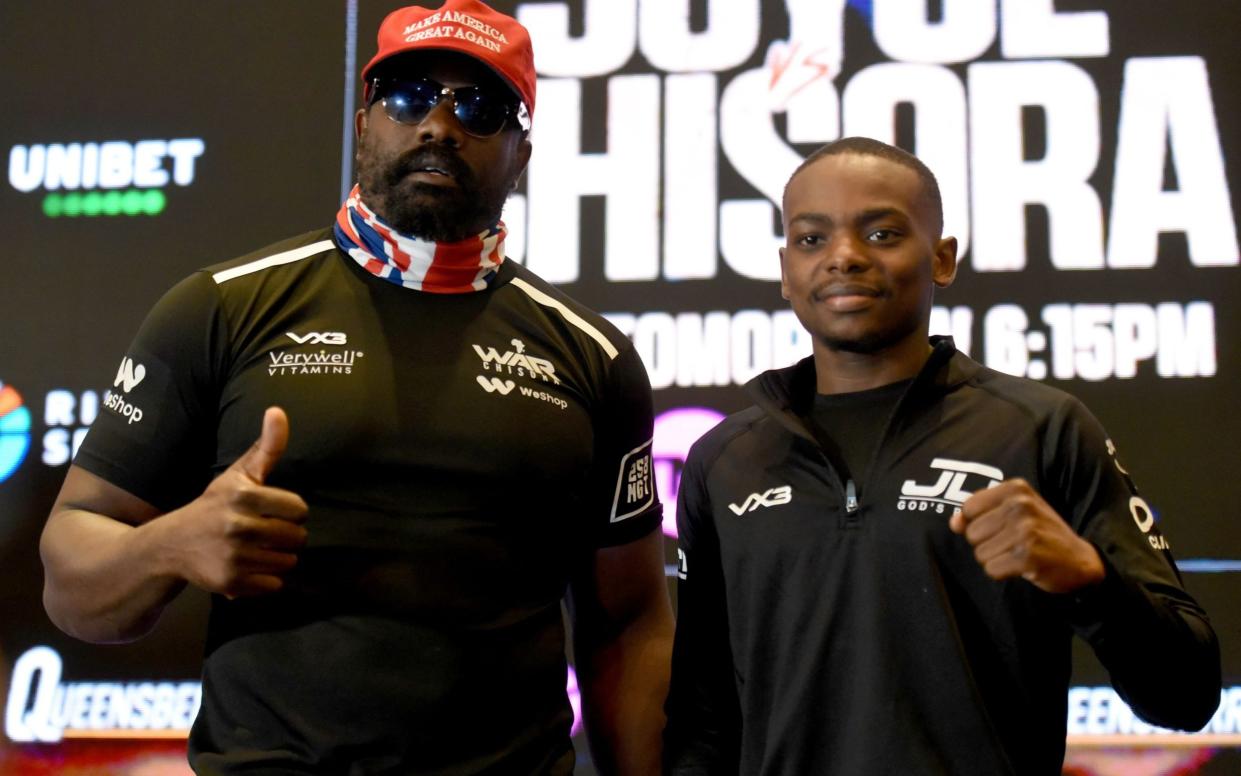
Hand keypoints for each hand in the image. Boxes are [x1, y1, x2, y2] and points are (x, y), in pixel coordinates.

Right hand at [158, 407, 307, 596]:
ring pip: (288, 562)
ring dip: (278, 557)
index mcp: (244, 496)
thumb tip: (278, 411)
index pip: (299, 509)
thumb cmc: (215, 505)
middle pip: (297, 537)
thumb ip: (266, 446)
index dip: (290, 511)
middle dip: (286, 535)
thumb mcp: (238, 474)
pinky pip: (275, 584)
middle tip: (264, 532)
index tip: (272, 510)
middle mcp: (238, 526)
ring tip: (257, 549)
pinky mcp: (231, 582)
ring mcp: (234, 556)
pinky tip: (248, 567)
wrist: (172, 544)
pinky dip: (267, 579)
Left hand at [948, 478, 1103, 593]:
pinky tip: (1021, 566)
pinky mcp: (1028, 556)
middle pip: (972, 533)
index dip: (978, 523)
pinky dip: (1002, 573)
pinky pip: (991, 569)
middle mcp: (1020, 505)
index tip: (1000, 527)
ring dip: (995, 559)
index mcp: (1016, 488)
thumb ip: (980, 512)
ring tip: (1017, 554)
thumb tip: (954, 523)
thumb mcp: (1013, 512)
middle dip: (987, 544)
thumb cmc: (1041, 534)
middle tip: (1012, 544)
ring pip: (980, 553)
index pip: (969, 508)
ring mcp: (1025, 530)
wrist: (1080, 560)